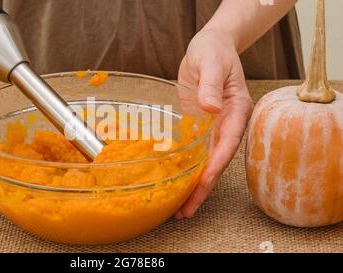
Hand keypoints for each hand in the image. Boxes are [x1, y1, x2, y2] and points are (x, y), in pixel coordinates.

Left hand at [176, 29, 253, 218]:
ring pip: (205, 163)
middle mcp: (227, 125)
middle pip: (216, 162)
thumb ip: (211, 85)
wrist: (210, 47)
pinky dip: (187, 170)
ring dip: (194, 186)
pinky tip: (175, 184)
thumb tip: (211, 107)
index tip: (203, 185)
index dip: (215, 167)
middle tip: (186, 211)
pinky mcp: (201, 128)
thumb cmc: (214, 52)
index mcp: (235, 111)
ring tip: (179, 209)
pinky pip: (195, 153)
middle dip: (203, 188)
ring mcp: (214, 128)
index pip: (226, 145)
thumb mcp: (212, 63)